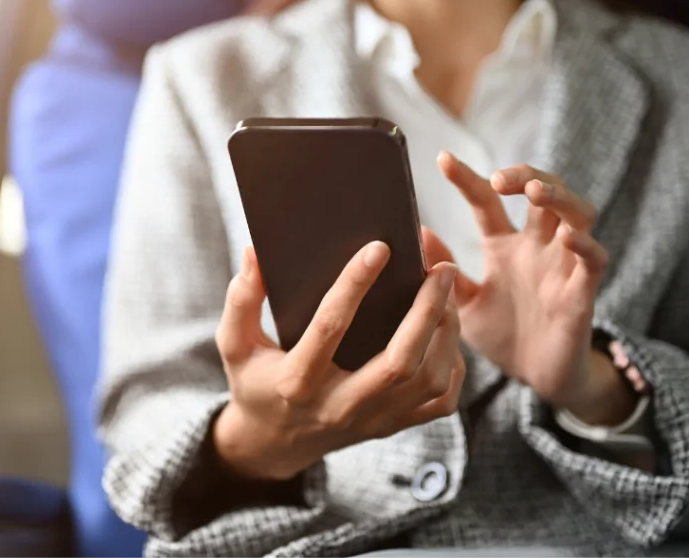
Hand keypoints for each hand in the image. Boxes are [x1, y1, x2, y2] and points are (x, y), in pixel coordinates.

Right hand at [213, 243, 464, 480]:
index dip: (355, 284)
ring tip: (447, 292)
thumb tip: (254, 253)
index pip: (330, 327)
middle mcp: (340, 405)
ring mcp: (372, 420)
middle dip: (426, 311)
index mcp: (297, 381)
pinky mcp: (393, 425)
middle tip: (440, 270)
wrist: (276, 441)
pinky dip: (453, 366)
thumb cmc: (256, 381)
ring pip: (428, 380)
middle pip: (398, 361)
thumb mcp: (235, 343)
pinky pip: (440, 401)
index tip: (378, 247)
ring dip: (446, 333)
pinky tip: (447, 333)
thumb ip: (242, 299)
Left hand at [433, 153, 634, 425]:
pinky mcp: (582, 293)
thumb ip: (443, 272)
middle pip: (543, 192)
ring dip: (560, 197)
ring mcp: (563, 266)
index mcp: (504, 247)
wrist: (536, 380)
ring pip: (577, 214)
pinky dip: (585, 245)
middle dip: (526, 175)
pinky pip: (593, 261)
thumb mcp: (463, 304)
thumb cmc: (503, 337)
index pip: (486, 202)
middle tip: (500, 178)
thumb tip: (417, 232)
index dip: (467, 179)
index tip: (442, 160)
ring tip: (536, 191)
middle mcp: (537, 247)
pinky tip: (570, 236)